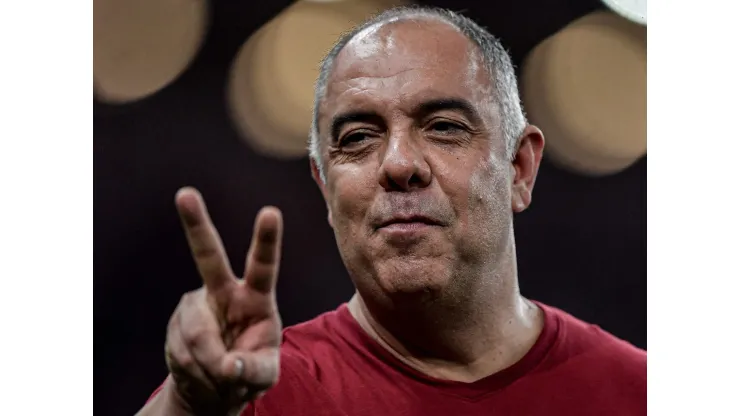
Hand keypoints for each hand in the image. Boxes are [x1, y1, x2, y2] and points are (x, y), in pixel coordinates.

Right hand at [164, 187, 282, 415]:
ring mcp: (195, 306)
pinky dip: (197, 373)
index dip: (266, 240)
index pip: (263, 265)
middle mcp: (223, 292)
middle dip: (195, 224)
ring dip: (211, 366)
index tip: (270, 212)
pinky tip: (204, 374)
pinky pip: (183, 352)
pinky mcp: (175, 324)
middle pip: (208, 256)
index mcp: (256, 296)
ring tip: (222, 376)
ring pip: (198, 333)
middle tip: (185, 194)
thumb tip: (230, 367)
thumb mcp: (265, 374)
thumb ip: (255, 371)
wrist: (214, 388)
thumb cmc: (250, 370)